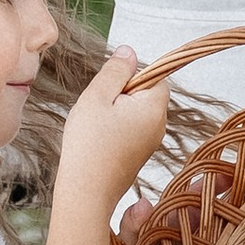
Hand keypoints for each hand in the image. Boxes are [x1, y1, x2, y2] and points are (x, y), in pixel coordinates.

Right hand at [54, 46, 173, 218]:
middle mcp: (159, 126)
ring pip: (134, 113)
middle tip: (98, 108)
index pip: (156, 76)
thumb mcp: (97, 97)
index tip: (109, 89)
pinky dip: (113, 130)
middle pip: (145, 94)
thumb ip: (115, 71)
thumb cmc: (89, 145)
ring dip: (114, 113)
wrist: (86, 192)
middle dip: (120, 95)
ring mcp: (150, 144)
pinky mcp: (138, 157)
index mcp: (154, 108)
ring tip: (95, 127)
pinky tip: (97, 141)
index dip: (130, 76)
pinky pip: (129, 131)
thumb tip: (130, 52)